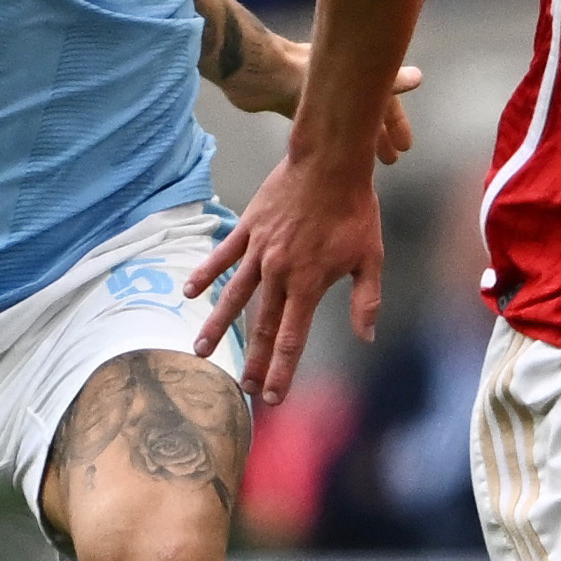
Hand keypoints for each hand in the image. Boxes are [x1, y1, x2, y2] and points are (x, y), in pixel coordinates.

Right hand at [188, 149, 386, 406]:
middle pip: (263, 325)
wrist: (331, 163)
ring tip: (200, 350)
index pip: (293, 338)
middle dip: (253, 360)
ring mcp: (260, 250)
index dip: (282, 370)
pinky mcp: (248, 228)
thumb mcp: (371, 257)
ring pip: (234, 296)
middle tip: (241, 388)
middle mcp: (279, 272)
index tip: (272, 397)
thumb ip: (365, 300)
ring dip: (218, 326)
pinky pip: (222, 256)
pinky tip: (189, 293)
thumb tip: (367, 337)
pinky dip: (206, 275)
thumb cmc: (355, 210)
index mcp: (309, 284)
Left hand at [214, 20, 422, 165]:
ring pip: (344, 123)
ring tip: (366, 163)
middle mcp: (337, 86)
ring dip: (356, 140)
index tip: (405, 147)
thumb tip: (419, 78)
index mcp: (353, 77)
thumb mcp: (346, 77)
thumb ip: (383, 81)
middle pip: (365, 113)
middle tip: (391, 160)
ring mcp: (315, 95)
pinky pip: (321, 128)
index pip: (383, 103)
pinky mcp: (292, 105)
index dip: (396, 125)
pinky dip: (330, 141)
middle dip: (379, 136)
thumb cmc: (298, 72)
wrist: (253, 72)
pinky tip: (333, 157)